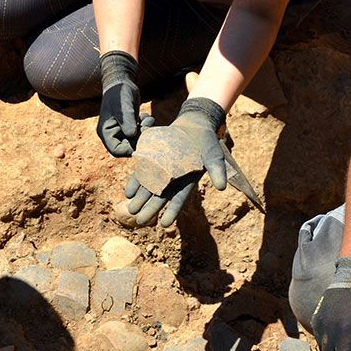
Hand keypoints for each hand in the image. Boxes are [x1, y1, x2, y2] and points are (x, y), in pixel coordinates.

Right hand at [97, 51, 153, 155]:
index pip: (117, 151)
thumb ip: (127, 121)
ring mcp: (121, 130)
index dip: (129, 149)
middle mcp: (112, 133)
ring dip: (144, 132)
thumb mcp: (124, 107)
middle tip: (147, 126)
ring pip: (135, 140)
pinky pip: (138, 133)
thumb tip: (132, 136)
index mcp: (106, 132)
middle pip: (127, 147)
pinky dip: (144, 127)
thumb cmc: (119, 93)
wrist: (122, 81)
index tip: (140, 139)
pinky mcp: (129, 125)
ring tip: (148, 119)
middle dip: (139, 139)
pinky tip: (145, 116)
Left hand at [123, 97, 227, 227]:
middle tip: (140, 221)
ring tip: (131, 210)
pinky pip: (142, 174)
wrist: (193, 127)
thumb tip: (222, 187)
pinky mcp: (152, 160)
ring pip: (148, 188)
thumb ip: (218, 171)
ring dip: (139, 199)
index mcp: (187, 184)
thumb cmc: (206, 144)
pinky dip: (135, 183)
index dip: (171, 212)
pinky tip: (128, 192)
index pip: (178, 200)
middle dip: (150, 209)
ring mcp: (161, 171)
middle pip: (160, 198)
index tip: (164, 224)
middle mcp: (172, 181)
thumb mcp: (214, 156)